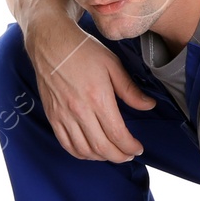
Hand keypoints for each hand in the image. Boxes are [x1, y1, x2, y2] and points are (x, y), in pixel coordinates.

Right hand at [23, 14, 155, 162]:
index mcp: (98, 98)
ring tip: (111, 154)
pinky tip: (90, 151)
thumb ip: (130, 90)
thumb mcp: (112, 65)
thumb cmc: (82, 50)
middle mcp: (79, 111)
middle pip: (102, 147)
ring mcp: (63, 116)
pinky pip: (66, 144)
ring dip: (101, 157)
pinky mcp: (52, 116)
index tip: (137, 148)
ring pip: (84, 150)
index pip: (117, 134)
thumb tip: (148, 105)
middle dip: (119, 156)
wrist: (51, 43)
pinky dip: (80, 153)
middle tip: (128, 155)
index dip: (130, 146)